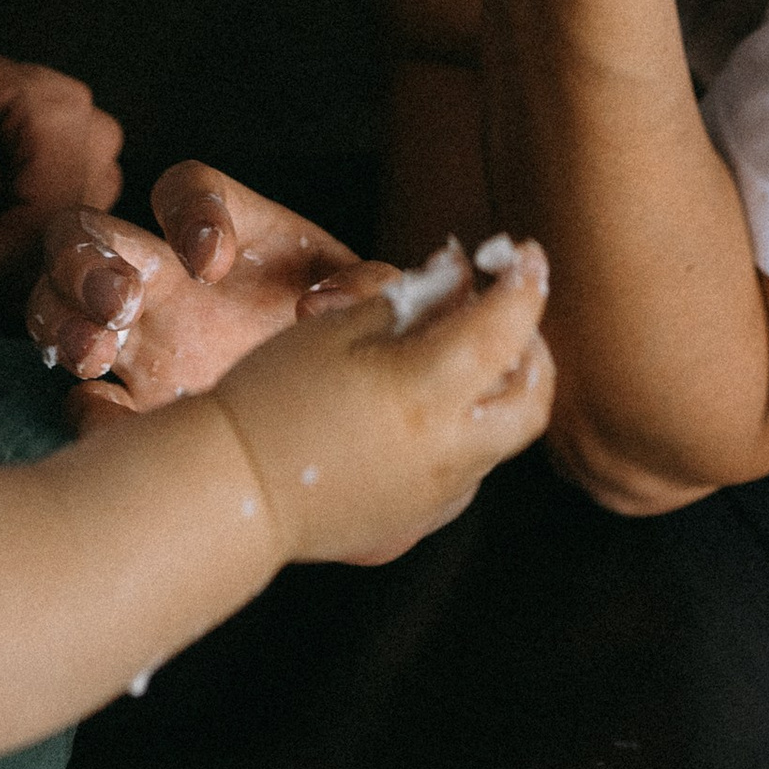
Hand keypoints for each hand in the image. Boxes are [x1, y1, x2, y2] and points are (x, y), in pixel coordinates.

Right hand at [27, 163, 394, 408]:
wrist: (338, 418)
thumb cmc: (346, 334)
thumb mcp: (371, 303)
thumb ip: (367, 289)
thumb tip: (320, 307)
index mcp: (226, 231)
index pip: (185, 186)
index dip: (190, 211)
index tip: (213, 261)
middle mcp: (166, 274)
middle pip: (90, 231)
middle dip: (90, 257)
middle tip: (122, 300)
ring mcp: (137, 336)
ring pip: (57, 297)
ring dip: (62, 315)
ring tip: (93, 354)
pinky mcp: (130, 400)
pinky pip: (78, 395)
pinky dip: (82, 406)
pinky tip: (107, 418)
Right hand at [210, 236, 553, 564]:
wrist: (235, 490)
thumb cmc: (271, 396)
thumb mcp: (335, 326)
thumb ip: (407, 300)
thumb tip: (456, 276)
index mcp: (425, 390)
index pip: (505, 325)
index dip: (524, 280)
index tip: (525, 253)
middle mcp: (448, 446)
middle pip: (532, 393)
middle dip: (533, 341)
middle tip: (509, 307)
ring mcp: (439, 490)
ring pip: (509, 433)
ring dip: (506, 384)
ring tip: (473, 350)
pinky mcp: (422, 516)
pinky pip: (475, 467)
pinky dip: (476, 426)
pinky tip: (438, 404)